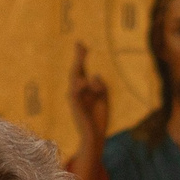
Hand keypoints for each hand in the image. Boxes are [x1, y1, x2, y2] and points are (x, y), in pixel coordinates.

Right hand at [70, 43, 110, 157]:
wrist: (95, 136)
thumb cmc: (98, 119)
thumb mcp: (104, 99)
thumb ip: (101, 87)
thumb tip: (95, 75)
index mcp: (84, 89)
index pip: (82, 70)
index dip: (81, 57)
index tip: (82, 44)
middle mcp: (77, 91)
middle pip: (76, 71)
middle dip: (78, 57)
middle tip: (80, 43)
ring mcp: (75, 98)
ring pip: (75, 79)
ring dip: (79, 66)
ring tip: (82, 52)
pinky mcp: (75, 106)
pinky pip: (75, 93)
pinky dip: (80, 86)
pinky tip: (85, 79)